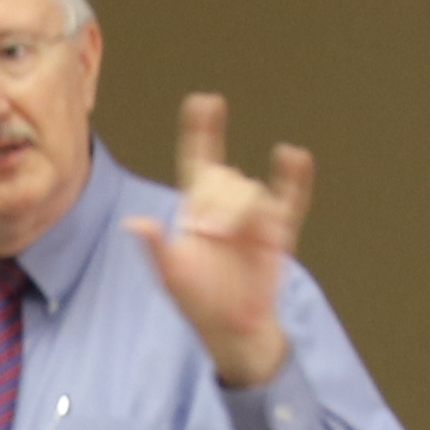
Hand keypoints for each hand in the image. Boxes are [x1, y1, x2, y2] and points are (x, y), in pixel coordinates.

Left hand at [137, 94, 308, 389]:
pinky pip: (292, 198)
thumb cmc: (198, 300)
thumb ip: (156, 248)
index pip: (199, 159)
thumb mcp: (170, 275)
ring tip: (228, 238)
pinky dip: (295, 178)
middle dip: (216, 200)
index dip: (201, 130)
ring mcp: (254, 216)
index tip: (203, 101)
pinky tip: (293, 156)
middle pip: (225, 178)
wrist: (232, 328)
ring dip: (238, 209)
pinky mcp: (279, 231)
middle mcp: (226, 205)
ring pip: (250, 190)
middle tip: (209, 234)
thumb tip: (135, 223)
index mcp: (197, 207)